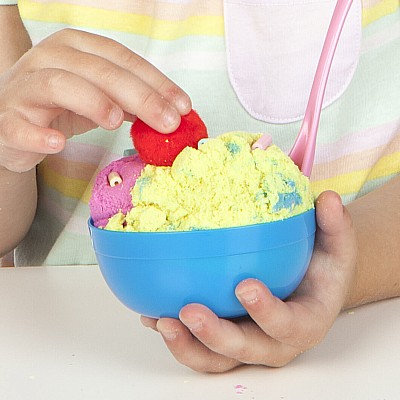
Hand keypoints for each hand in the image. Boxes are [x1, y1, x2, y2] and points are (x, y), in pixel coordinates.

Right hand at [0, 28, 190, 172]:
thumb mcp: (100, 98)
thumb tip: (173, 112)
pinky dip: (39, 135)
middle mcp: (49, 59)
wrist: (12, 124)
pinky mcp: (7, 120)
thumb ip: (131, 101)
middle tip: (167, 120)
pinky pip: (19, 125)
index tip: (183, 106)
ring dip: (92, 101)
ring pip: (57, 84)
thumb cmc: (59, 107)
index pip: (121, 58)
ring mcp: (25, 88)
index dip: (155, 81)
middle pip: (98, 69)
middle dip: (139, 95)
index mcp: (75, 48)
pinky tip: (58, 143)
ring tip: (116, 121)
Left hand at [141, 190, 356, 371]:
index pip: (288, 325)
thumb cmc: (321, 270)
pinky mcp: (224, 341)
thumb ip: (334, 227)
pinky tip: (152, 314)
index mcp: (304, 323)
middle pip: (244, 350)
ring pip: (214, 359)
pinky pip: (197, 346)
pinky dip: (175, 334)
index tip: (245, 286)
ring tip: (161, 320)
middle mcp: (272, 342)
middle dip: (215, 336)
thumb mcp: (335, 248)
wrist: (308, 290)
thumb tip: (330, 199)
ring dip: (186, 345)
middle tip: (189, 311)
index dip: (267, 312)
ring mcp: (245, 344)